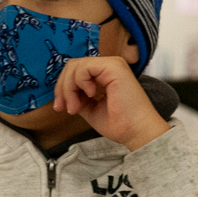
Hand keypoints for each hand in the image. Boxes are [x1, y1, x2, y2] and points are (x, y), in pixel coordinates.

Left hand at [54, 56, 170, 151]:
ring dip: (69, 89)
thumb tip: (62, 94)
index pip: (75, 71)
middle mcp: (108, 66)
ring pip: (75, 66)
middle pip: (72, 66)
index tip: (60, 108)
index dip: (62, 88)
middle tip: (64, 108)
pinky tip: (90, 96)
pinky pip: (84, 67)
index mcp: (104, 74)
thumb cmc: (119, 124)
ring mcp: (112, 64)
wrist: (136, 132)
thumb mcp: (90, 108)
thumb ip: (77, 97)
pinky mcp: (113, 66)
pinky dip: (79, 82)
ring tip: (76, 107)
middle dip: (62, 88)